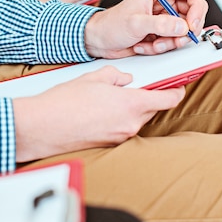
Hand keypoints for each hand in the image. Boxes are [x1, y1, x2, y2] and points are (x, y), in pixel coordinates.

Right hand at [13, 67, 184, 161]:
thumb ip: (116, 76)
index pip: (168, 99)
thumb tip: (125, 79)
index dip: (177, 90)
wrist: (42, 127)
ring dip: (131, 109)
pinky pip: (123, 129)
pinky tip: (100, 112)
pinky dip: (118, 119)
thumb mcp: (93, 77)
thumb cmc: (63, 103)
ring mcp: (120, 137)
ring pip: (137, 120)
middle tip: (134, 87)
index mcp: (131, 104)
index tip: (179, 85)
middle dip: (148, 98)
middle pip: (152, 110)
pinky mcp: (109, 145)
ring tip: (108, 99)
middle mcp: (129, 124)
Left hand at [84, 0, 207, 57]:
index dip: (197, 7)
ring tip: (153, 43)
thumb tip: (182, 26)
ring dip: (171, 42)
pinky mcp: (163, 32)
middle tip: (176, 39)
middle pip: (194, 13)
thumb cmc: (111, 24)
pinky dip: (163, 47)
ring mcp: (165, 18)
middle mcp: (165, 2)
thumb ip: (160, 24)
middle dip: (185, 30)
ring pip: (185, 31)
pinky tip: (146, 45)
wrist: (99, 40)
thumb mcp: (135, 23)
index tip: (192, 24)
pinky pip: (174, 41)